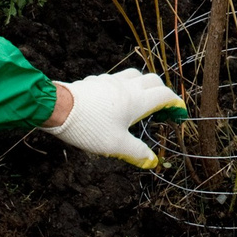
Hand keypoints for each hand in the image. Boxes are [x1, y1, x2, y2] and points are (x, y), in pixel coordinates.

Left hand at [46, 69, 185, 167]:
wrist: (58, 108)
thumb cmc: (90, 127)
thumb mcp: (116, 145)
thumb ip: (137, 153)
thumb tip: (153, 161)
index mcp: (136, 100)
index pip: (164, 95)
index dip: (175, 103)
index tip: (178, 113)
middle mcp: (126, 86)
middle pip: (152, 80)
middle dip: (161, 91)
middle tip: (162, 107)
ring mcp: (109, 81)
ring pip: (134, 75)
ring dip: (142, 85)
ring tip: (140, 101)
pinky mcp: (95, 82)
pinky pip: (115, 79)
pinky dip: (123, 86)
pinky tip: (114, 100)